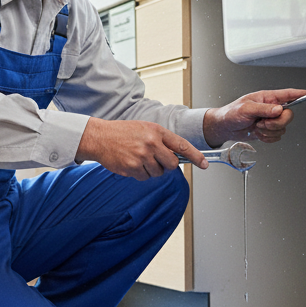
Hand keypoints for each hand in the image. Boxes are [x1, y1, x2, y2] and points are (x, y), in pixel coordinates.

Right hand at [75, 118, 204, 179]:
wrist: (100, 137)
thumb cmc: (123, 132)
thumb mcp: (145, 128)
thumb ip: (161, 140)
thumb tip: (177, 155)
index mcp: (157, 131)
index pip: (182, 145)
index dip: (196, 156)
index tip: (205, 164)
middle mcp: (151, 143)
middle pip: (172, 164)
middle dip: (167, 165)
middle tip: (156, 160)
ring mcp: (142, 156)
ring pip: (158, 173)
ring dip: (151, 170)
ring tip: (138, 158)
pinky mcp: (132, 167)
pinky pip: (144, 178)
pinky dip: (139, 174)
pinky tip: (131, 163)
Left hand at [203, 89, 305, 147]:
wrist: (225, 128)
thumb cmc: (231, 113)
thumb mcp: (246, 109)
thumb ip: (263, 109)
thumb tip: (278, 109)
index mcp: (268, 98)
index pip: (288, 94)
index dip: (301, 94)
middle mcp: (271, 108)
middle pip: (288, 116)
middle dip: (276, 123)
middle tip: (263, 123)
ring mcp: (270, 120)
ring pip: (282, 128)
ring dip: (268, 131)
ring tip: (256, 127)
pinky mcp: (268, 130)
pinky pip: (276, 137)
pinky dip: (267, 138)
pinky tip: (257, 133)